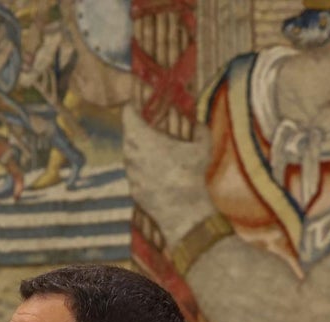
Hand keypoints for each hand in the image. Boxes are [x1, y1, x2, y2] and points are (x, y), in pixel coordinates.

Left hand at [121, 105, 215, 244]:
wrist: (183, 211)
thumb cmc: (191, 174)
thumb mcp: (202, 145)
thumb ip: (198, 129)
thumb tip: (197, 123)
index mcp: (143, 139)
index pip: (128, 115)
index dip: (131, 106)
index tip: (135, 102)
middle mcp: (131, 155)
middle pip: (128, 135)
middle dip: (135, 128)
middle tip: (145, 123)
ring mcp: (130, 173)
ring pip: (129, 155)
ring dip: (138, 149)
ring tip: (152, 146)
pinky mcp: (133, 189)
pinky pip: (135, 173)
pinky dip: (142, 168)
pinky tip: (155, 170)